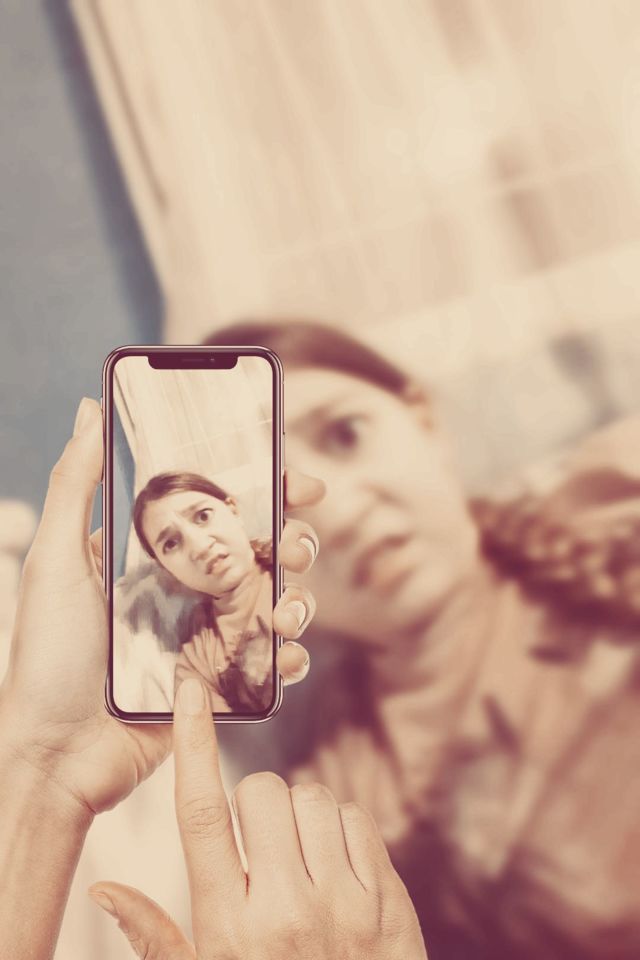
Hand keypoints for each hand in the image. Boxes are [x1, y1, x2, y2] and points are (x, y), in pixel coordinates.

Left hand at [0, 397, 321, 816]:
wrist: (54, 755)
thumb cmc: (46, 656)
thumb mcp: (53, 560)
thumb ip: (75, 482)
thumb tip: (89, 409)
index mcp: (159, 551)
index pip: (223, 506)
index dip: (268, 487)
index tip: (297, 480)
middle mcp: (191, 586)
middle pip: (264, 550)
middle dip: (296, 541)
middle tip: (294, 548)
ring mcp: (211, 634)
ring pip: (280, 600)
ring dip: (302, 598)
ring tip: (286, 612)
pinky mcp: (223, 681)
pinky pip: (273, 661)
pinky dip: (292, 655)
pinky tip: (285, 655)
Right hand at [89, 678, 427, 959]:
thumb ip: (154, 936)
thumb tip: (104, 887)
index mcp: (228, 927)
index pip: (201, 816)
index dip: (192, 746)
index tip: (190, 696)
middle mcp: (286, 908)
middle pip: (261, 791)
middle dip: (254, 800)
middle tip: (258, 842)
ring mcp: (343, 904)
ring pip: (313, 798)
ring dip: (299, 813)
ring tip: (297, 858)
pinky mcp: (387, 901)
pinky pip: (356, 818)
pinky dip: (340, 828)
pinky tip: (332, 865)